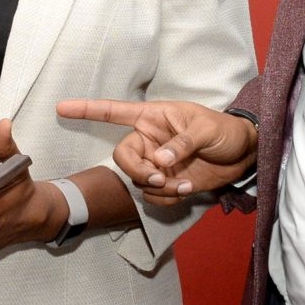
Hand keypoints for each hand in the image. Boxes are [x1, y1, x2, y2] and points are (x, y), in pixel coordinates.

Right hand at [55, 98, 256, 205]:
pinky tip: (187, 188)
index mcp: (152, 117)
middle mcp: (148, 140)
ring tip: (185, 183)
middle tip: (159, 177)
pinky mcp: (165, 182)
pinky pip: (153, 194)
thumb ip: (181, 144)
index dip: (87, 110)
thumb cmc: (224, 131)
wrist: (242, 155)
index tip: (61, 108)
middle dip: (137, 171)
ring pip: (138, 180)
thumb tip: (160, 160)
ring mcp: (155, 162)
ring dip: (159, 187)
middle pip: (122, 157)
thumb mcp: (205, 130)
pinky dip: (168, 196)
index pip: (114, 112)